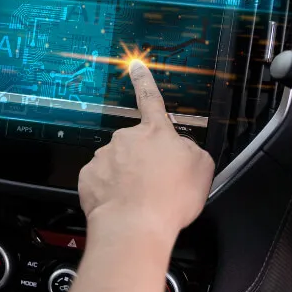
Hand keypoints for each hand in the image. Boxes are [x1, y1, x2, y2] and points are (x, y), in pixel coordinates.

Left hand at [78, 60, 213, 240]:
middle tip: (156, 186)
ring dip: (127, 179)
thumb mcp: (202, 169)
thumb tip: (180, 149)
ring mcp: (105, 156)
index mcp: (156, 133)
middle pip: (137, 146)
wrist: (135, 226)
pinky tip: (123, 205)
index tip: (135, 66)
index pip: (151, 98)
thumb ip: (190, 150)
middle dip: (144, 162)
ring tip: (141, 200)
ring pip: (118, 165)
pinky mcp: (89, 176)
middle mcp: (127, 139)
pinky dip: (111, 192)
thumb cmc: (168, 200)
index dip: (144, 80)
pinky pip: (102, 181)